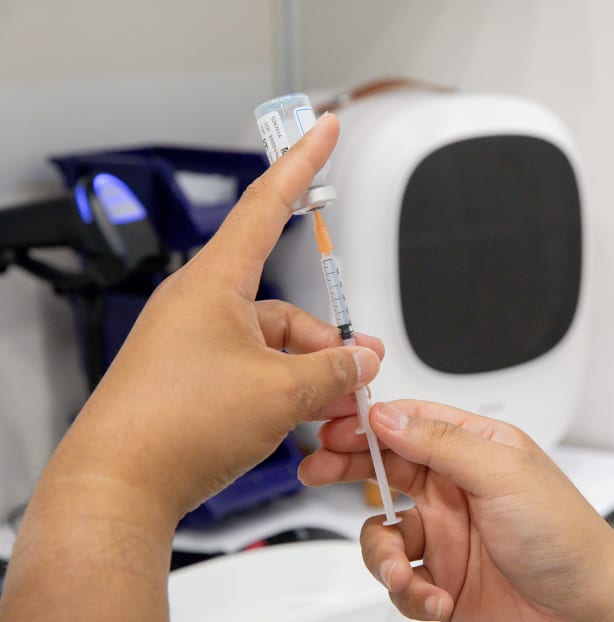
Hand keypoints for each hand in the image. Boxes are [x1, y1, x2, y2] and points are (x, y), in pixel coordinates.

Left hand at [0, 112, 384, 619]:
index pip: (267, 204)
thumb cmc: (176, 427)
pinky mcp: (190, 378)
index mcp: (215, 284)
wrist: (119, 488)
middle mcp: (201, 306)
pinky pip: (250, 370)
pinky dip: (280, 390)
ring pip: (272, 345)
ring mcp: (193, 344)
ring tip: (329, 411)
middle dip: (326, 342)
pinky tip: (297, 420)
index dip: (303, 163)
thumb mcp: (280, 392)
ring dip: (307, 375)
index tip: (323, 130)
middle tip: (358, 374)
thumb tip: (361, 361)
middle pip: (285, 307)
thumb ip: (333, 371)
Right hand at [299, 400, 613, 621]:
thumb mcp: (503, 474)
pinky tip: (436, 600)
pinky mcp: (440, 582)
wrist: (587, 614)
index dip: (367, 421)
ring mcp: (445, 537)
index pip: (408, 423)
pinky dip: (409, 594)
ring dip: (382, 555)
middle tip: (317, 469)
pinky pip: (399, 582)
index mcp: (474, 449)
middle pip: (383, 468)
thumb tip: (387, 416)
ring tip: (400, 572)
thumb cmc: (566, 537)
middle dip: (346, 468)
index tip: (332, 426)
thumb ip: (441, 443)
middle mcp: (454, 489)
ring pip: (382, 533)